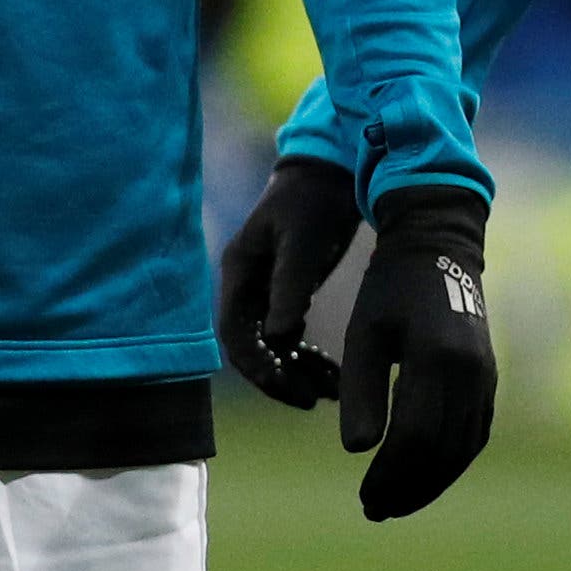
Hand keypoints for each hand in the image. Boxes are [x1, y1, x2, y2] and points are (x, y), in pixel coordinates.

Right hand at [217, 157, 360, 407]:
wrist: (335, 170)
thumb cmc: (314, 200)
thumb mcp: (302, 242)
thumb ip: (289, 288)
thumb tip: (278, 339)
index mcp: (239, 270)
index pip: (235, 331)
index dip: (256, 364)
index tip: (286, 385)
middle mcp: (247, 284)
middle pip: (252, 346)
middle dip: (279, 377)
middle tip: (313, 400)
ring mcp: (267, 290)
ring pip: (273, 346)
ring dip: (297, 371)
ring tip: (332, 391)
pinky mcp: (289, 291)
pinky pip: (291, 336)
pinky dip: (309, 356)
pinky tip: (333, 373)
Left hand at [341, 187, 495, 520]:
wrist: (437, 247)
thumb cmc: (389, 288)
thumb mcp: (364, 333)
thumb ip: (361, 391)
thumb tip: (356, 451)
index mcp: (436, 358)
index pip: (415, 437)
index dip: (389, 475)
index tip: (364, 496)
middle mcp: (470, 373)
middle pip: (442, 451)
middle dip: (408, 488)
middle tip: (374, 510)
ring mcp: (486, 377)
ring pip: (462, 449)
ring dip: (430, 483)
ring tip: (395, 503)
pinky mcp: (489, 380)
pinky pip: (474, 435)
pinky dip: (450, 462)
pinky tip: (423, 476)